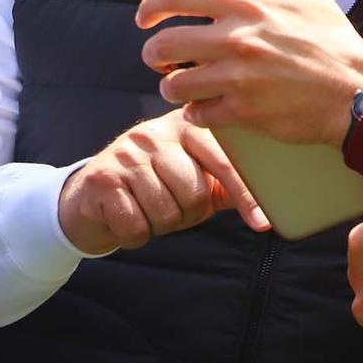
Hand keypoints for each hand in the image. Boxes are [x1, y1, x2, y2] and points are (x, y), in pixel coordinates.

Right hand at [57, 108, 269, 255]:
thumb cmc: (153, 189)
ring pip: (165, 212)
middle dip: (186, 214)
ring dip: (159, 225)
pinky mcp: (102, 178)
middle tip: (170, 208)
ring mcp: (126, 153)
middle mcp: (154, 133)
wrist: (92, 200)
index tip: (262, 224)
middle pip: (193, 193)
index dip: (244, 195)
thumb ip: (225, 184)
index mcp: (184, 127)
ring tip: (147, 210)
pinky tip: (126, 218)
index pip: (223, 162)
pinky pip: (136, 225)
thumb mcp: (191, 179)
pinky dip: (135, 235)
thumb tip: (270, 206)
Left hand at [135, 0, 362, 145]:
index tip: (144, 18)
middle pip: (164, 45)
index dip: (150, 6)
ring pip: (174, 84)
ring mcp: (239, 79)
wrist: (356, 89)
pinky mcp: (245, 113)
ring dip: (172, 86)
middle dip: (154, 53)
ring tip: (183, 85)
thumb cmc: (328, 33)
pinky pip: (197, 114)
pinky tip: (206, 107)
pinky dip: (195, 112)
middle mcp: (237, 39)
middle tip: (161, 59)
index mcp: (245, 3)